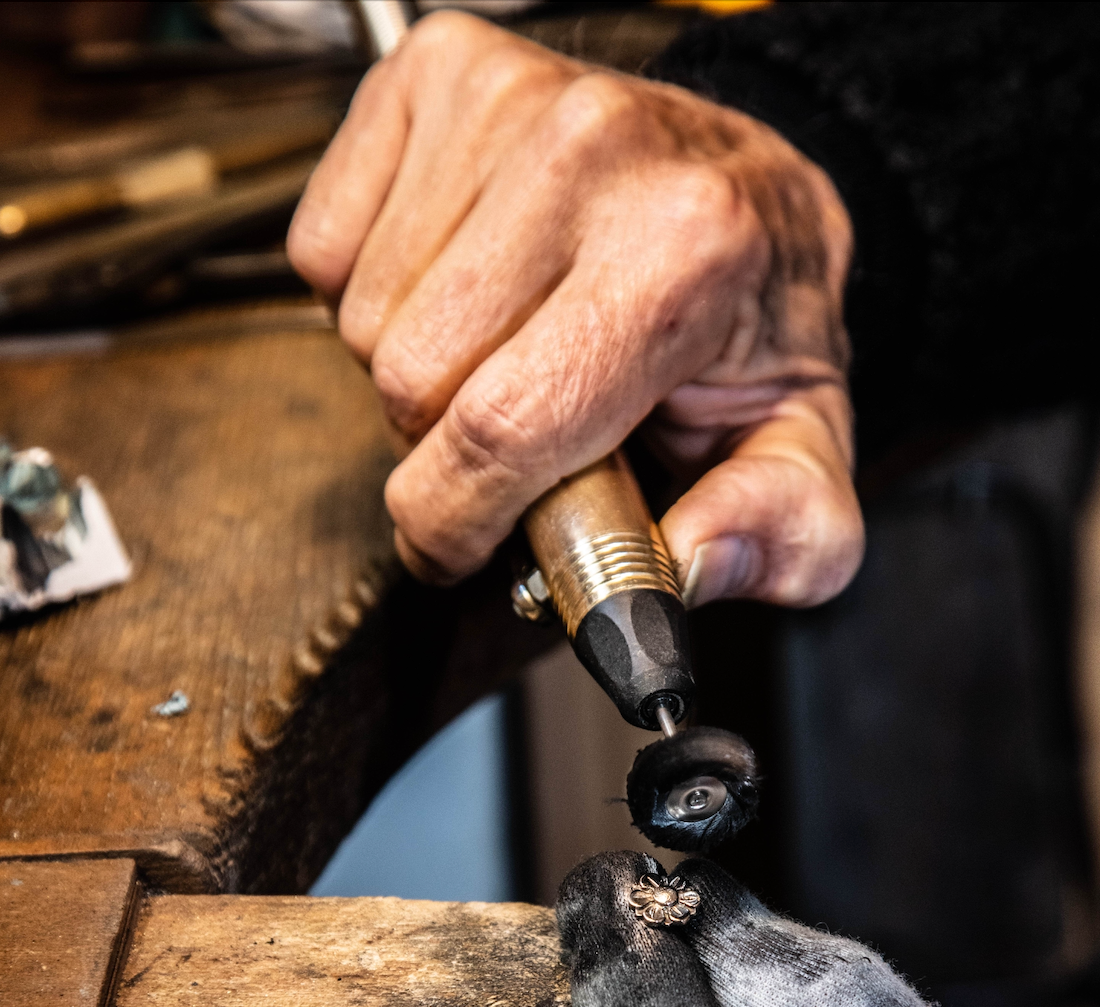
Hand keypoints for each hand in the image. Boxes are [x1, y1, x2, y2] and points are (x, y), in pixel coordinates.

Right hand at [288, 11, 861, 606]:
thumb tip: (691, 563)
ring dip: (414, 370)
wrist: (745, 184)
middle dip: (444, 447)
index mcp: (688, 252)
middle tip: (518, 435)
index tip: (456, 549)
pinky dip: (369, 294)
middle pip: (413, 381)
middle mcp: (591, 150)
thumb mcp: (801, 446)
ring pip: (363, 320)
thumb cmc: (754, 323)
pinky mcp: (435, 71)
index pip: (500, 428)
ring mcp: (505, 97)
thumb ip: (784, 533)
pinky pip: (324, 249)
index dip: (454, 522)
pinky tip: (460, 288)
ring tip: (501, 354)